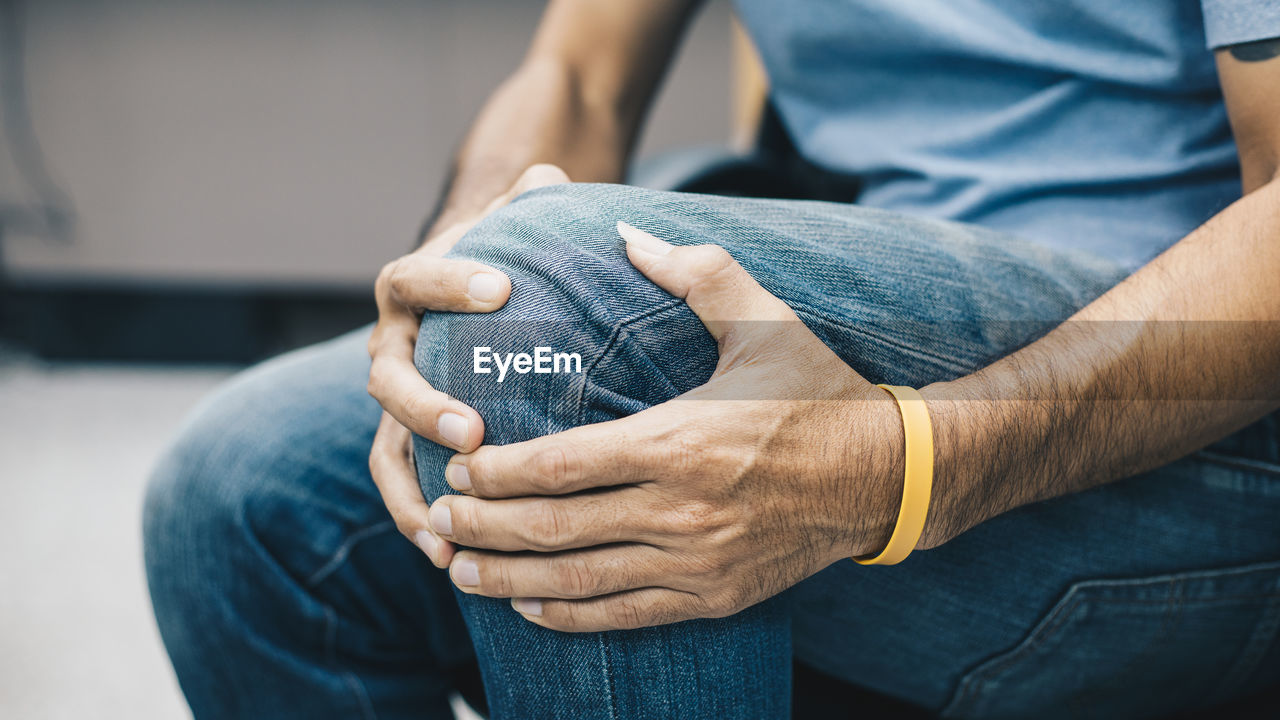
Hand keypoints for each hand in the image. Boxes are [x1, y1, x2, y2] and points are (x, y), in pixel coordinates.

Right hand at [367, 164, 568, 564]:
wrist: (471, 294)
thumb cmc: (501, 260)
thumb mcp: (512, 225)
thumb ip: (527, 200)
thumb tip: (549, 176)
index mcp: (412, 287)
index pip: (416, 279)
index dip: (451, 280)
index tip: (500, 287)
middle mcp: (393, 344)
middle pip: (388, 375)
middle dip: (425, 404)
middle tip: (473, 427)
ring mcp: (397, 398)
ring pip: (384, 442)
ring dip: (411, 484)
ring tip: (449, 523)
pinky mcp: (408, 440)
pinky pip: (399, 481)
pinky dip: (415, 518)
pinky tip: (446, 556)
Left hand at [424, 222, 907, 631]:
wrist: (886, 473)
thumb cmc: (816, 389)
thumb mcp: (761, 317)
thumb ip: (691, 270)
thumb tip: (625, 231)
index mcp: (681, 439)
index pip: (562, 464)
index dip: (498, 472)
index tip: (457, 468)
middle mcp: (682, 508)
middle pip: (556, 526)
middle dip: (484, 526)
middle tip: (437, 518)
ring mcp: (697, 561)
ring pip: (581, 577)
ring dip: (509, 576)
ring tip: (458, 569)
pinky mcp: (715, 595)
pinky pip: (626, 613)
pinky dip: (571, 612)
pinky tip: (529, 603)